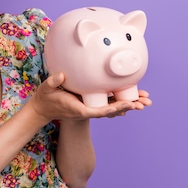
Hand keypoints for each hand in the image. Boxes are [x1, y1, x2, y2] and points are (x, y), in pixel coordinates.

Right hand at [29, 73, 149, 122]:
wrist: (43, 109)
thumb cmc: (45, 98)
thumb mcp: (47, 88)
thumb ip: (53, 82)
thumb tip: (62, 75)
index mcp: (78, 109)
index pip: (97, 111)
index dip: (111, 109)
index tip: (124, 106)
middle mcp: (86, 110)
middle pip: (109, 111)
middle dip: (125, 107)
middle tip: (141, 103)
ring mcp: (89, 108)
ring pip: (111, 108)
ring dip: (126, 106)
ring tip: (143, 102)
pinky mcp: (90, 104)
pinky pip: (107, 105)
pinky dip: (119, 103)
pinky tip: (132, 100)